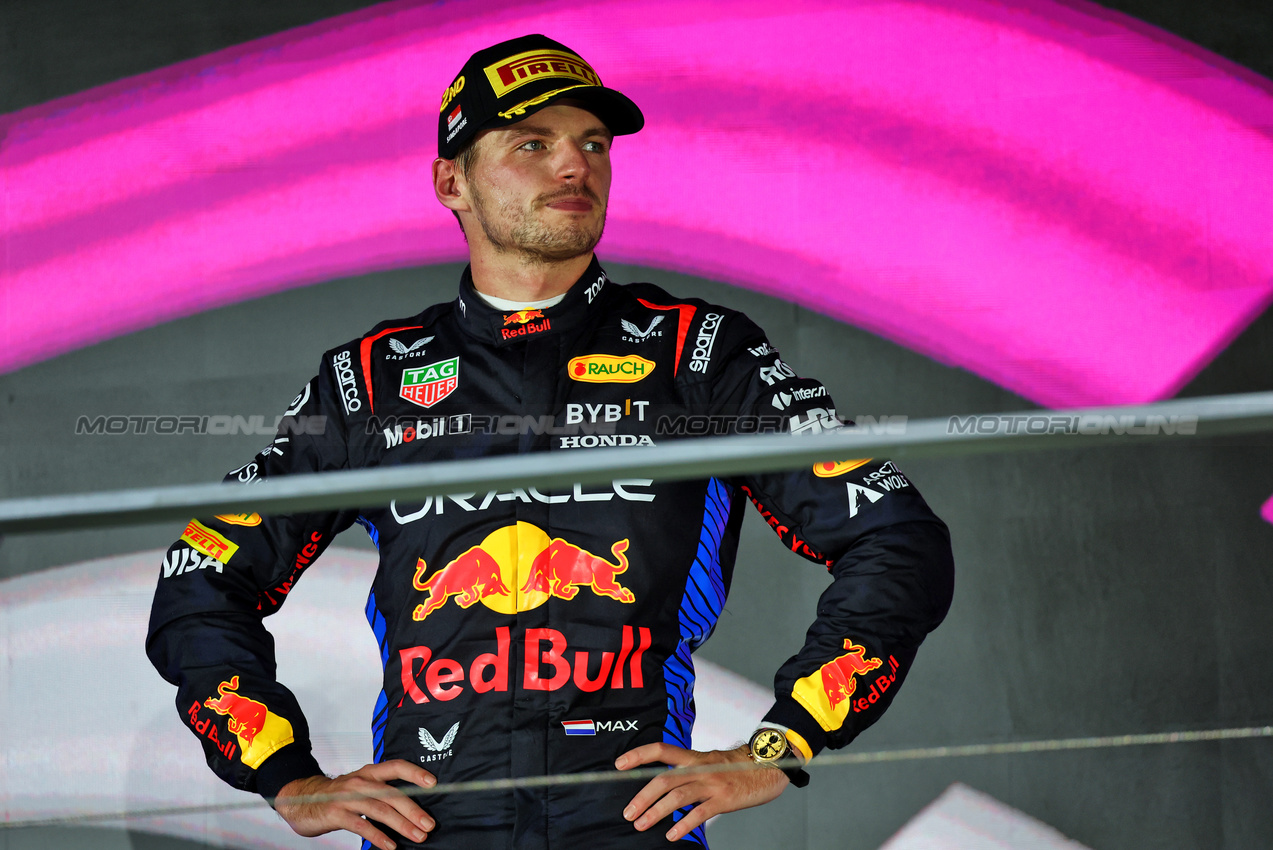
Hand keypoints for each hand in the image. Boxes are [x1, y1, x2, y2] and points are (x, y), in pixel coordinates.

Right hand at [274, 760, 436, 849]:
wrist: (302, 799)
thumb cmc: (339, 795)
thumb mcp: (361, 786)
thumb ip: (382, 791)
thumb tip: (412, 807)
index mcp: (369, 772)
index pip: (396, 767)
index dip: (415, 773)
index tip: (433, 783)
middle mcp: (360, 781)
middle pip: (392, 794)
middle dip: (413, 810)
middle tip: (429, 824)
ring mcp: (348, 797)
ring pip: (380, 810)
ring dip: (402, 825)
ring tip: (418, 836)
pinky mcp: (336, 813)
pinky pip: (362, 826)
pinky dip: (378, 836)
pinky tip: (391, 846)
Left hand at [615, 743, 787, 840]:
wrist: (769, 765)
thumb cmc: (738, 766)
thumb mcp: (710, 761)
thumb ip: (689, 769)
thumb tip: (664, 783)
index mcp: (694, 757)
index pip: (660, 750)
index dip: (639, 755)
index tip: (619, 765)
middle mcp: (700, 768)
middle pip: (664, 779)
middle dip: (642, 797)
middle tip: (628, 812)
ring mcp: (712, 783)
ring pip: (677, 796)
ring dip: (655, 811)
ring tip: (641, 825)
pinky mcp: (724, 799)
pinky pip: (700, 813)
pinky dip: (683, 824)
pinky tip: (672, 834)